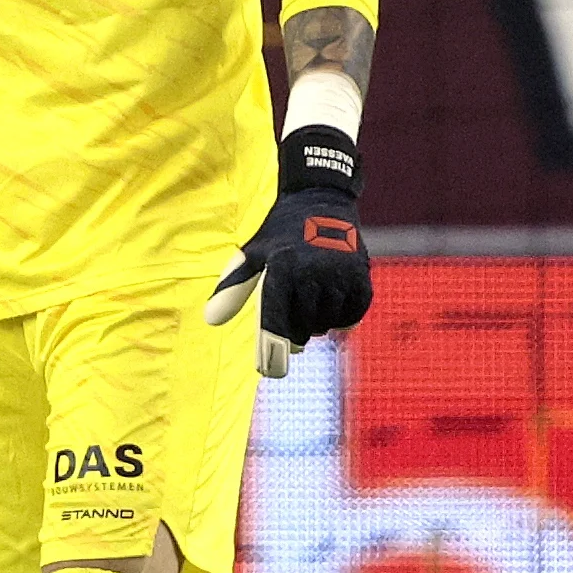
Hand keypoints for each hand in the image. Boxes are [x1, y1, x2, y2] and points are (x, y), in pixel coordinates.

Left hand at [206, 127, 370, 378]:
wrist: (320, 200)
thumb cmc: (280, 234)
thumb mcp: (253, 254)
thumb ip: (233, 288)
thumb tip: (210, 320)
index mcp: (282, 269)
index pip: (276, 321)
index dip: (272, 350)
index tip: (270, 371)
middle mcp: (312, 272)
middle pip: (302, 329)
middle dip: (295, 333)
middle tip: (292, 323)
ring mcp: (340, 274)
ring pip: (327, 324)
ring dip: (318, 323)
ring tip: (311, 302)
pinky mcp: (362, 275)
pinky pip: (353, 314)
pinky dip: (343, 317)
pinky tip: (333, 303)